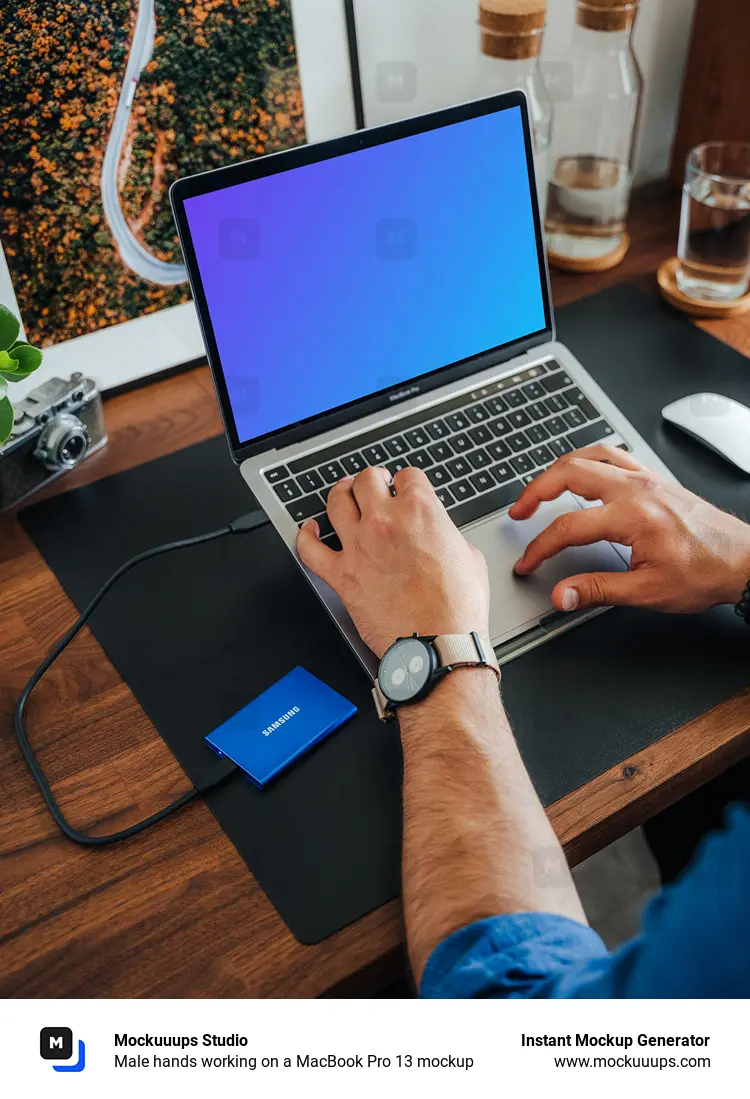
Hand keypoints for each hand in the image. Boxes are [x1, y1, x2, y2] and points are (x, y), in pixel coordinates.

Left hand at [297, 467, 489, 657]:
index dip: (408, 482)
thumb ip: (448, 535)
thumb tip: (439, 536)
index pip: (409, 476)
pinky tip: (310, 530)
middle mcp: (385, 522)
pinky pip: (310, 549)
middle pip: (367, 479)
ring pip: (336, 501)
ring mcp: (359, 546)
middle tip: (376, 485)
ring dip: (341, 493)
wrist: (438, 643)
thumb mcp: (470, 557)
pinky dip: (306, 536)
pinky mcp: (341, 575)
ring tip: (345, 494)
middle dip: (373, 479)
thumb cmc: (457, 608)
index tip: (406, 488)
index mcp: (421, 511)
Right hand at [511, 444, 749, 614]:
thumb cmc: (705, 573)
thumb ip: (598, 590)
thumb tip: (562, 595)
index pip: (567, 527)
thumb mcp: (647, 591)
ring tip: (542, 487)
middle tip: (519, 511)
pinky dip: (589, 460)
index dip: (540, 547)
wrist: (744, 561)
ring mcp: (646, 479)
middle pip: (569, 473)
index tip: (529, 563)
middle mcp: (636, 489)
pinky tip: (583, 473)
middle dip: (535, 491)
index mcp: (631, 516)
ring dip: (559, 468)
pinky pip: (614, 455)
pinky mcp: (655, 479)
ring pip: (590, 454)